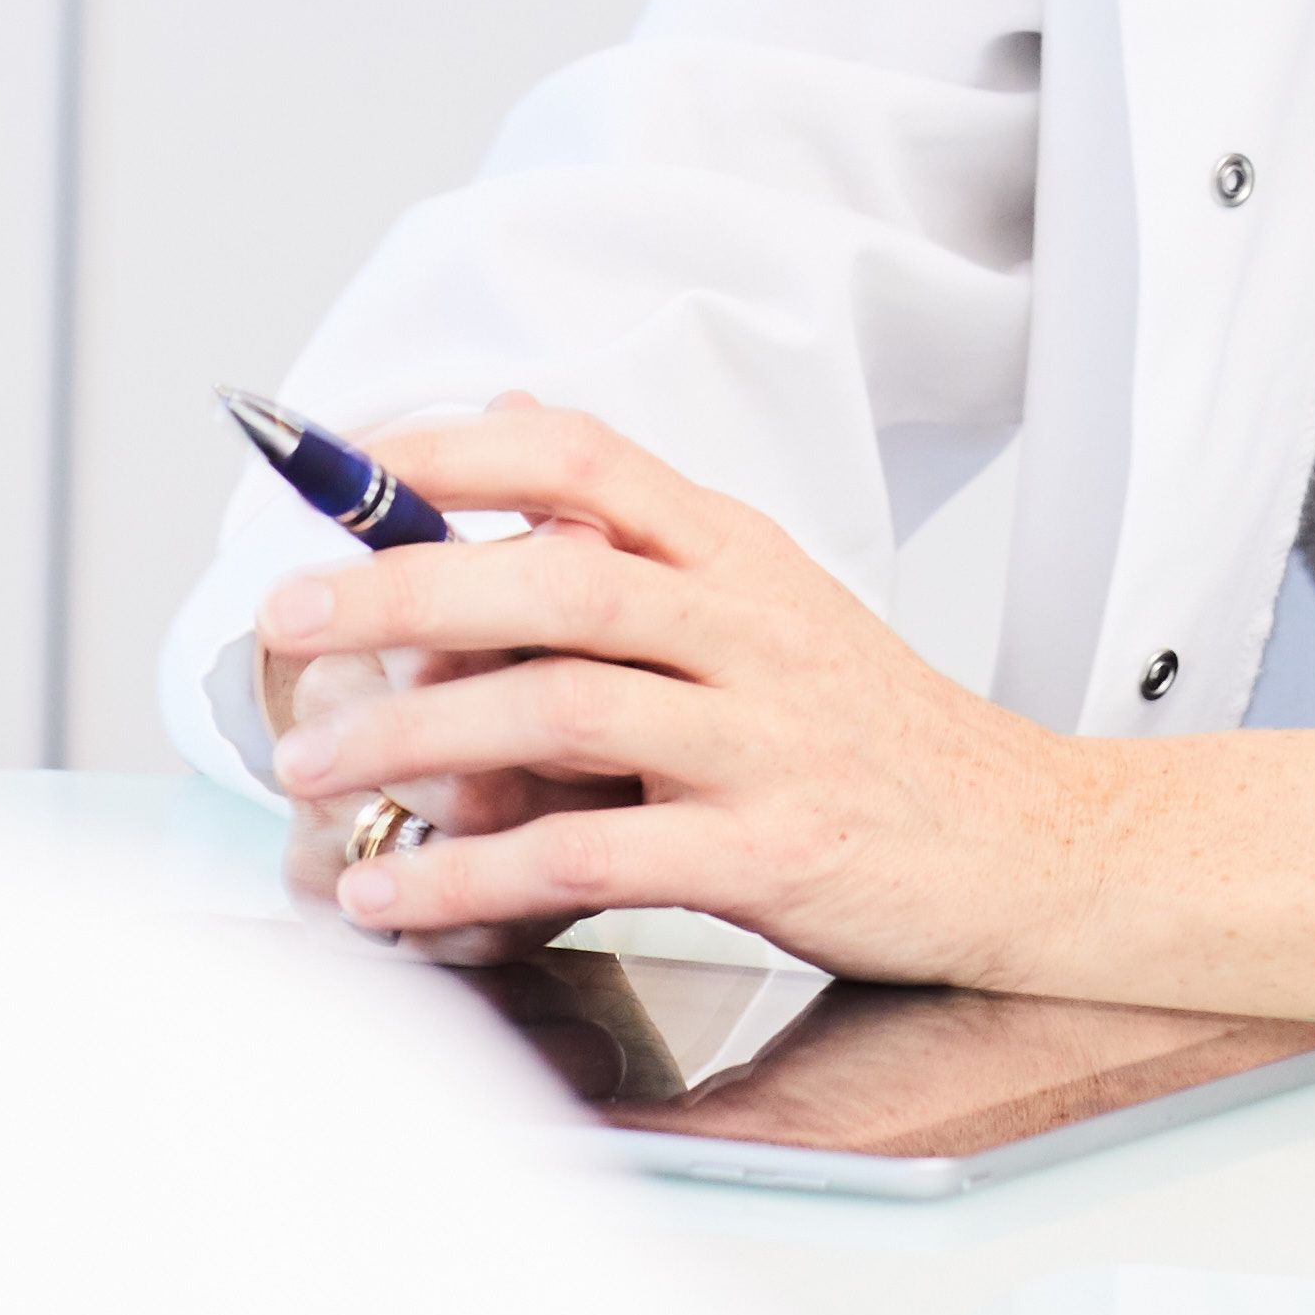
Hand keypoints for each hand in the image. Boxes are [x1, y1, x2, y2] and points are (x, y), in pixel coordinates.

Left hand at [259, 398, 1099, 986]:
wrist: (1029, 846)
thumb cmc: (879, 734)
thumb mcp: (770, 603)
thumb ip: (636, 532)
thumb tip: (498, 416)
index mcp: (738, 553)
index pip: (583, 456)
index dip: (452, 451)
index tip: (341, 466)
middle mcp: (747, 627)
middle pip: (552, 575)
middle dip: (397, 590)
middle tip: (285, 620)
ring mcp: (762, 739)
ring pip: (561, 706)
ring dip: (415, 739)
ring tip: (315, 774)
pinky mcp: (769, 852)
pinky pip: (591, 855)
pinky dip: (474, 878)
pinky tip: (400, 898)